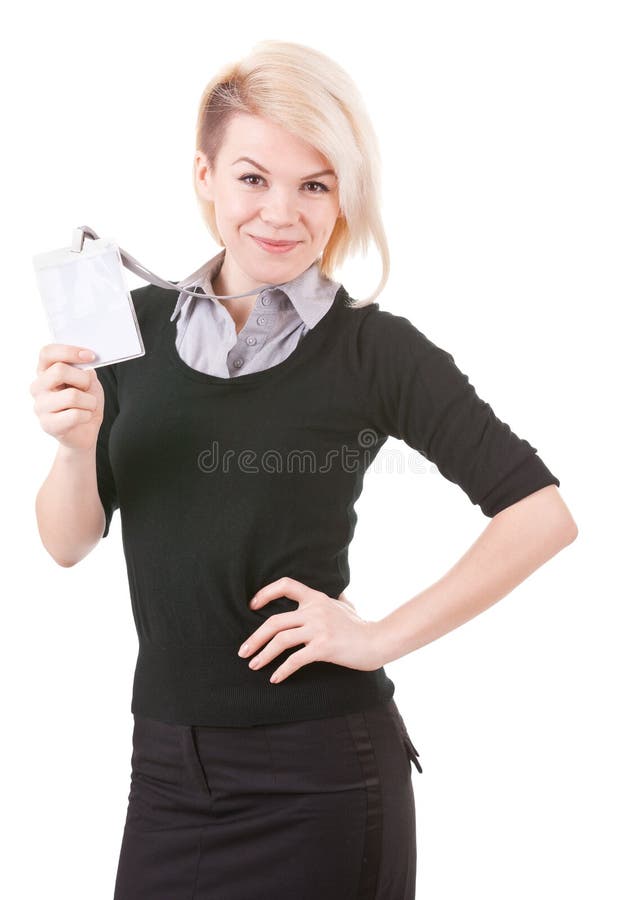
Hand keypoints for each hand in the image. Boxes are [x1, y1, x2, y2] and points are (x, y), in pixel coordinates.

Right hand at [30, 344, 103, 450]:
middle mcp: (38, 387)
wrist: (85, 432)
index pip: (47, 353)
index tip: (91, 356)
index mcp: (44, 372)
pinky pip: (75, 415)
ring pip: (72, 395)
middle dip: (83, 379)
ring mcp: (40, 406)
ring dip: (89, 401)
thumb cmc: (84, 404)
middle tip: (88, 388)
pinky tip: (84, 417)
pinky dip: (88, 415)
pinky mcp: (48, 424)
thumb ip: (85, 370)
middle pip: (59, 371)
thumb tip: (86, 364)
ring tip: (88, 406)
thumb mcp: (89, 382)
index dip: (70, 351)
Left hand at [238, 577, 381, 683]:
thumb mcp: (345, 605)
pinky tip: (275, 678)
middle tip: (243, 651)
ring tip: (254, 665)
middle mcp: (315, 610)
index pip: (285, 585)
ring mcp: (319, 628)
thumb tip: (336, 594)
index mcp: (316, 597)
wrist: (378, 641)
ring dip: (263, 655)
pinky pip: (295, 659)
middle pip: (274, 621)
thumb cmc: (361, 626)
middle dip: (255, 638)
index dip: (265, 593)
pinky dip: (282, 670)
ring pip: (280, 640)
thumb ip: (334, 599)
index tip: (252, 606)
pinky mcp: (324, 647)